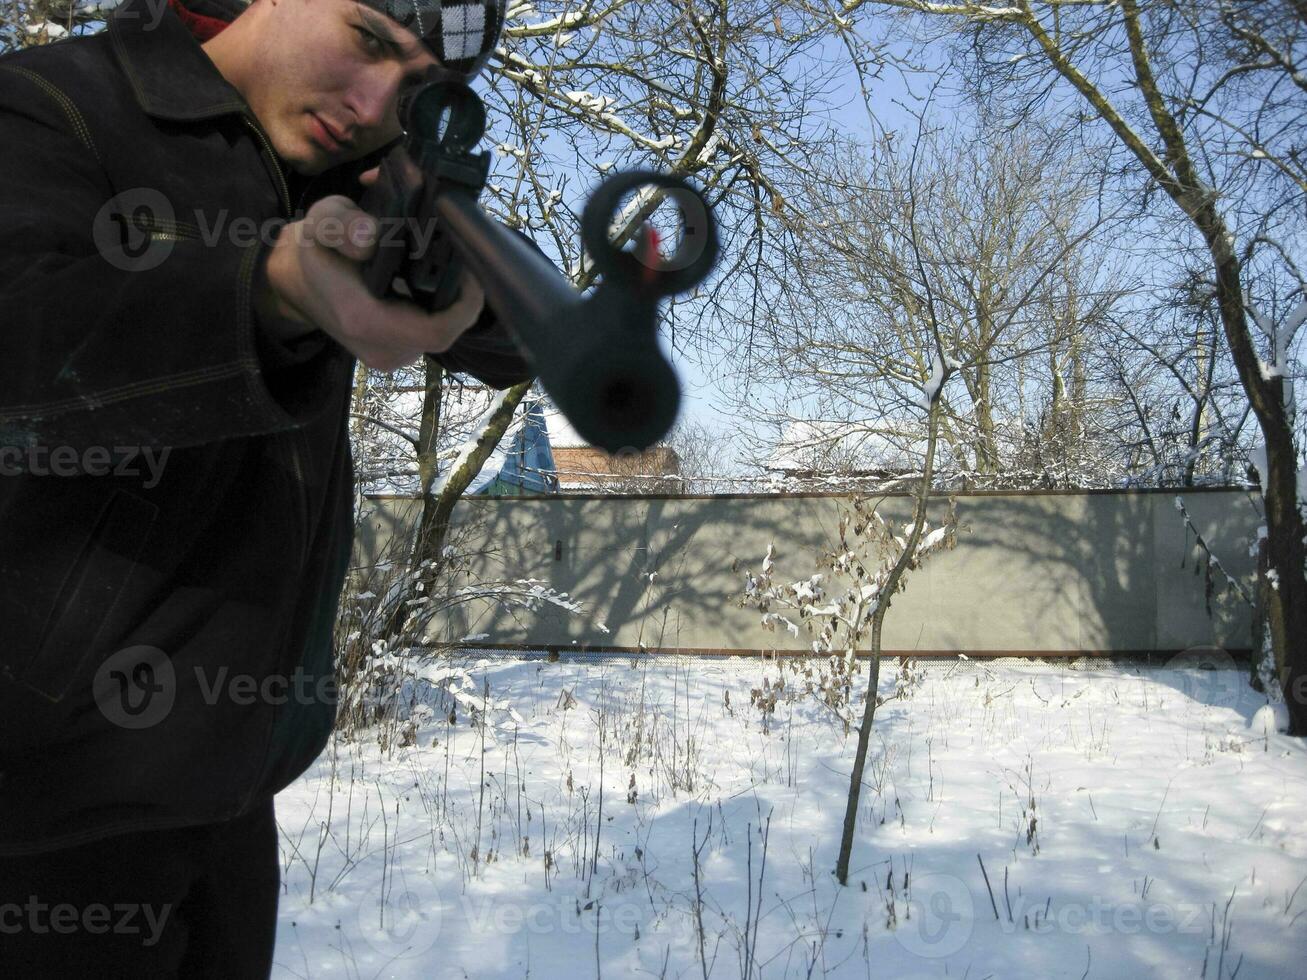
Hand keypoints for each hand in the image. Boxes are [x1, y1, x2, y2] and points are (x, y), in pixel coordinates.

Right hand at [254, 193, 483, 371]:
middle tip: (465, 257)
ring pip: (441, 333)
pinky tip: (438, 282)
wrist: (296, 281)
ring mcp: (390, 355)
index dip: (465, 303)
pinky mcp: (396, 352)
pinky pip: (430, 333)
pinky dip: (439, 309)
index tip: (472, 267)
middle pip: (447, 331)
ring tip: (454, 265)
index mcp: (364, 321)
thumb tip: (371, 237)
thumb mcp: (321, 223)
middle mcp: (381, 349)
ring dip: (452, 302)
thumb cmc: (314, 250)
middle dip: (462, 296)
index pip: (437, 329)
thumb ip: (342, 227)